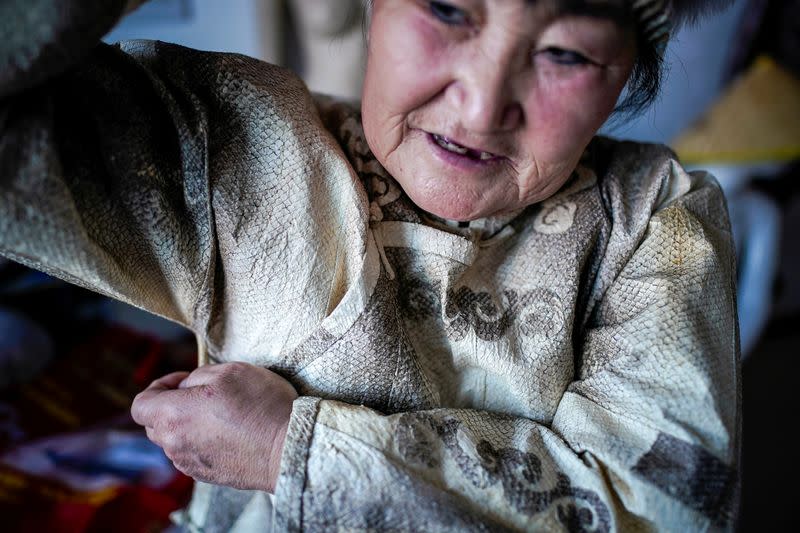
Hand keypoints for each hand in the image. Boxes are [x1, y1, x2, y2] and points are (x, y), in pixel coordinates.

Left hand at [131, 362, 297, 491]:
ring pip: (176, 440)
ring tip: (222, 414)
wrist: (289, 447)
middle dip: (173, 405)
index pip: (140, 404)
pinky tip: (231, 433)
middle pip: (156, 424)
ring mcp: (190, 464)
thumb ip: (196, 376)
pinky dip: (204, 441)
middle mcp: (174, 444)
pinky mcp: (208, 476)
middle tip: (205, 394)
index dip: (158, 386)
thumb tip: (186, 387)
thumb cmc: (260, 405)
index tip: (184, 380)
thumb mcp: (229, 370)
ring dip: (190, 425)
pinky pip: (195, 454)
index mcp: (172, 416)